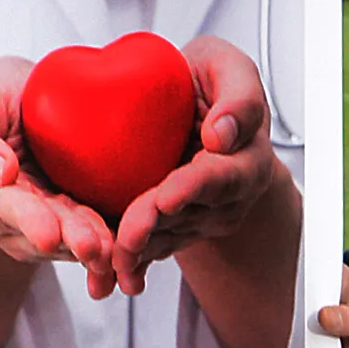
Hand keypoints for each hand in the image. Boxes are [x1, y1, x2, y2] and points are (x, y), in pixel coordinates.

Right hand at [0, 54, 122, 294]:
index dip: (29, 222)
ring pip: (73, 244)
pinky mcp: (82, 226)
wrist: (38, 102)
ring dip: (96, 248)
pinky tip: (131, 249)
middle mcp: (15, 222)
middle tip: (91, 245)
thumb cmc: (4, 99)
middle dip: (70, 241)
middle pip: (45, 235)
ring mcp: (50, 227)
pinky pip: (98, 240)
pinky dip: (114, 246)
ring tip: (115, 248)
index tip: (48, 233)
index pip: (6, 210)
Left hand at [108, 37, 282, 296]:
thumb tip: (223, 134)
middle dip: (155, 227)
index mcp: (244, 161)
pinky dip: (128, 264)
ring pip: (166, 238)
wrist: (192, 108)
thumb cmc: (209, 82)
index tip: (167, 195)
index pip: (220, 177)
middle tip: (127, 234)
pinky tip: (104, 280)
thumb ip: (239, 95)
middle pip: (187, 216)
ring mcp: (197, 219)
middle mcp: (224, 199)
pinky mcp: (169, 228)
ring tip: (109, 261)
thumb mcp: (227, 67)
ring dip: (137, 252)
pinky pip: (150, 249)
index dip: (193, 188)